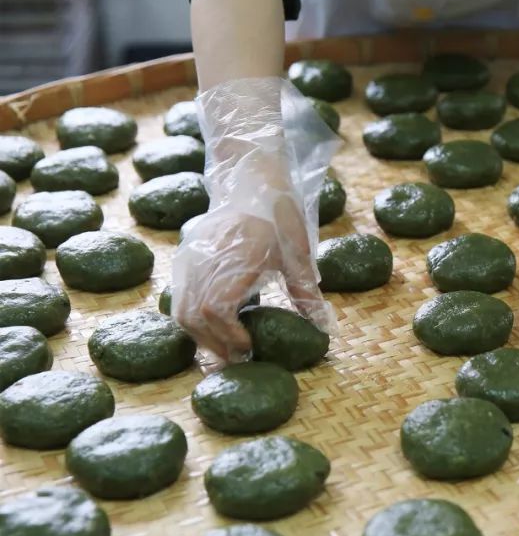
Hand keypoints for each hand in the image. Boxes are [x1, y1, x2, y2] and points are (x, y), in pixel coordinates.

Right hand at [171, 77, 339, 361]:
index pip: (217, 309)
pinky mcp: (184, 258)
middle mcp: (204, 260)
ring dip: (202, 335)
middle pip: (193, 317)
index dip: (230, 336)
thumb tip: (322, 326)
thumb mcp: (297, 251)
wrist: (248, 176)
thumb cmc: (277, 212)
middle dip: (215, 344)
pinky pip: (178, 298)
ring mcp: (189, 259)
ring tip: (227, 349)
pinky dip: (193, 319)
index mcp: (233, 258)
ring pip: (181, 310)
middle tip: (240, 358)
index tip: (249, 348)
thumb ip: (306, 290)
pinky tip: (215, 328)